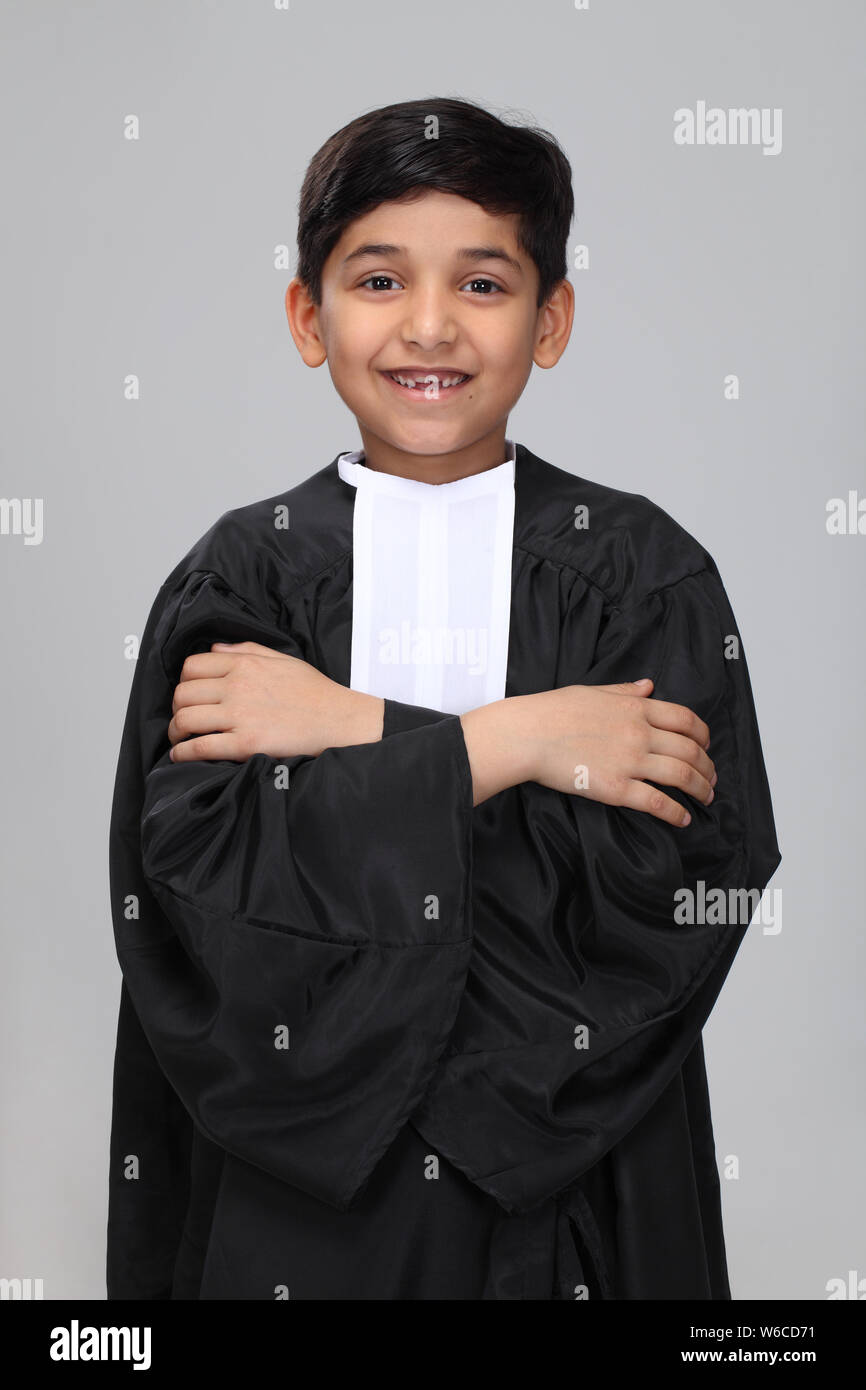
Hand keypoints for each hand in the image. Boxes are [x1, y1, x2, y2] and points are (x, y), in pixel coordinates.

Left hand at [167, 641, 383, 761]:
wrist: (339, 720)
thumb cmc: (316, 692)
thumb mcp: (283, 659)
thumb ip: (247, 650)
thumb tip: (215, 648)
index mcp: (245, 664)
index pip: (192, 667)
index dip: (183, 681)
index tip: (188, 694)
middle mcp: (238, 687)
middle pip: (183, 694)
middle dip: (176, 708)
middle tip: (182, 718)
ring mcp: (240, 716)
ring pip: (185, 720)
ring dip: (175, 732)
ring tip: (179, 739)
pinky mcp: (246, 744)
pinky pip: (200, 747)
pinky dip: (183, 753)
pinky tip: (181, 756)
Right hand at [516, 678, 714, 826]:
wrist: (527, 734)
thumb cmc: (553, 710)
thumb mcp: (593, 691)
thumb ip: (625, 690)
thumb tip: (649, 685)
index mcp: (635, 708)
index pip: (685, 719)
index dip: (704, 734)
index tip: (707, 745)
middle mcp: (639, 733)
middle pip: (690, 750)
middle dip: (707, 766)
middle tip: (712, 777)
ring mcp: (629, 761)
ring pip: (681, 775)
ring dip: (701, 789)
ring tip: (706, 797)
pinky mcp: (615, 788)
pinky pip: (656, 802)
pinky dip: (676, 812)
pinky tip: (683, 819)